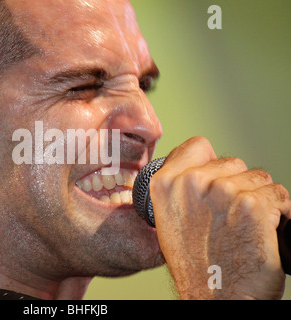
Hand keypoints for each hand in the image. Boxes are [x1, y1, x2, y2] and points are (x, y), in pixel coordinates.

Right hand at [150, 137, 289, 298]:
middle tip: (228, 216)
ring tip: (243, 226)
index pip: (197, 145)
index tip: (215, 178)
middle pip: (232, 162)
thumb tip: (202, 170)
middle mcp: (192, 183)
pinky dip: (279, 212)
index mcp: (165, 184)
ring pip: (258, 177)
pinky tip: (261, 231)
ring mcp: (222, 192)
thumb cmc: (196, 265)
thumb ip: (180, 189)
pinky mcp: (252, 206)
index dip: (210, 162)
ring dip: (258, 199)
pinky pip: (278, 195)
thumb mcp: (170, 220)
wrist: (216, 297)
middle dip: (236, 184)